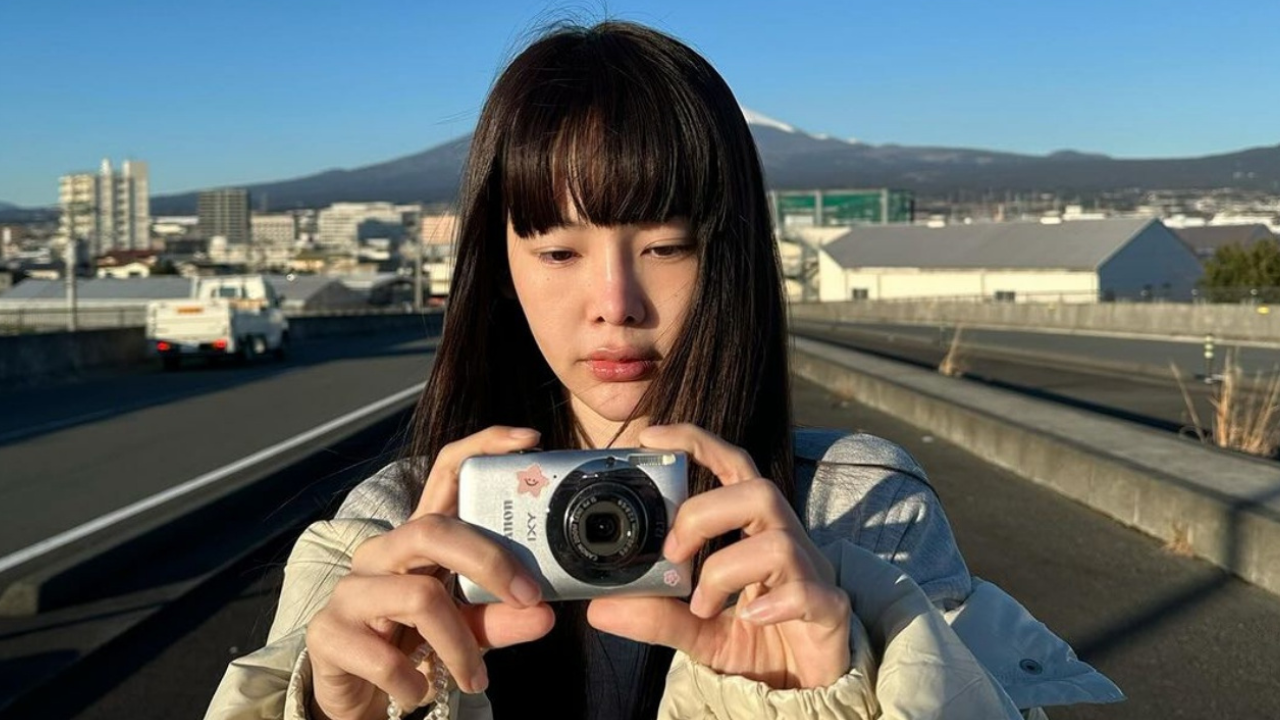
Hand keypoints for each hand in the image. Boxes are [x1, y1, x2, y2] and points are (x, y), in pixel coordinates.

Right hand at [306, 427, 555, 719]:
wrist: (355, 694)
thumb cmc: (414, 643)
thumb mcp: (468, 629)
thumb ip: (502, 617)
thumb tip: (543, 614)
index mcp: (419, 539)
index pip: (446, 472)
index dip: (484, 446)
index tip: (531, 441)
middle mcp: (382, 552)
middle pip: (433, 528)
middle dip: (489, 561)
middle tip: (529, 598)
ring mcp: (351, 590)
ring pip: (419, 597)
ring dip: (460, 645)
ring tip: (476, 679)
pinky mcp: (327, 634)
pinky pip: (385, 656)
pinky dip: (414, 681)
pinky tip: (418, 692)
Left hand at [588, 424, 850, 689]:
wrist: (803, 691)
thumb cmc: (759, 644)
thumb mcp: (699, 630)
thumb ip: (658, 615)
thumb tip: (599, 608)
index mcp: (755, 532)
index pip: (733, 468)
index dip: (698, 442)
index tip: (650, 436)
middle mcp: (787, 543)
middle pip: (758, 490)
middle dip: (705, 513)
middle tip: (672, 551)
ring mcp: (812, 575)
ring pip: (778, 540)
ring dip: (726, 569)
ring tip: (704, 605)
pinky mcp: (829, 612)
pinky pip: (808, 592)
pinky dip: (774, 602)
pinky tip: (750, 617)